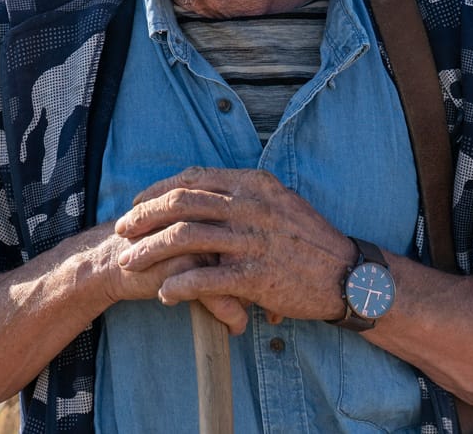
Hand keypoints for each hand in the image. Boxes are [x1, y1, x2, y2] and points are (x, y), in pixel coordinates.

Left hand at [114, 166, 355, 329]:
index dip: (158, 190)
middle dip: (144, 217)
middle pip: (181, 203)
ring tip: (129, 263)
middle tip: (121, 230)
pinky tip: (164, 294)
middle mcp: (251, 206)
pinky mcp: (257, 277)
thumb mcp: (277, 202)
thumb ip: (240, 194)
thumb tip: (198, 190)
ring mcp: (254, 241)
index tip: (137, 203)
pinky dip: (179, 286)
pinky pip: (206, 279)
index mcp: (254, 184)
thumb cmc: (309, 241)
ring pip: (186, 238)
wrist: (350, 277)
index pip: (193, 178)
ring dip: (150, 251)